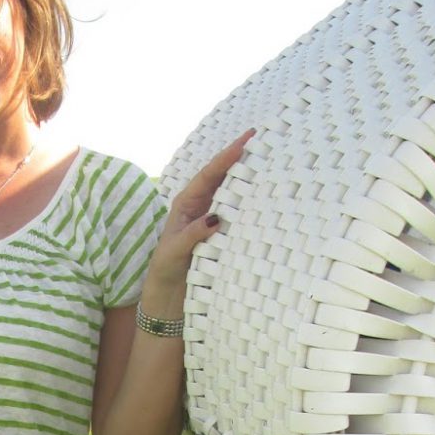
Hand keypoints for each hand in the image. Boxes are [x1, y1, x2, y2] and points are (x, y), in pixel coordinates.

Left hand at [146, 129, 254, 296]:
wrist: (168, 293)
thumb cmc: (167, 269)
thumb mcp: (175, 250)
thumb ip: (193, 233)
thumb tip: (216, 217)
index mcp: (186, 203)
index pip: (208, 175)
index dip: (226, 157)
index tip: (244, 142)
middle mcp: (200, 205)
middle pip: (222, 176)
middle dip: (240, 158)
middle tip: (262, 141)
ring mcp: (211, 218)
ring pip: (230, 192)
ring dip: (247, 177)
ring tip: (267, 161)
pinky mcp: (220, 232)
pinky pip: (236, 212)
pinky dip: (248, 202)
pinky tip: (264, 195)